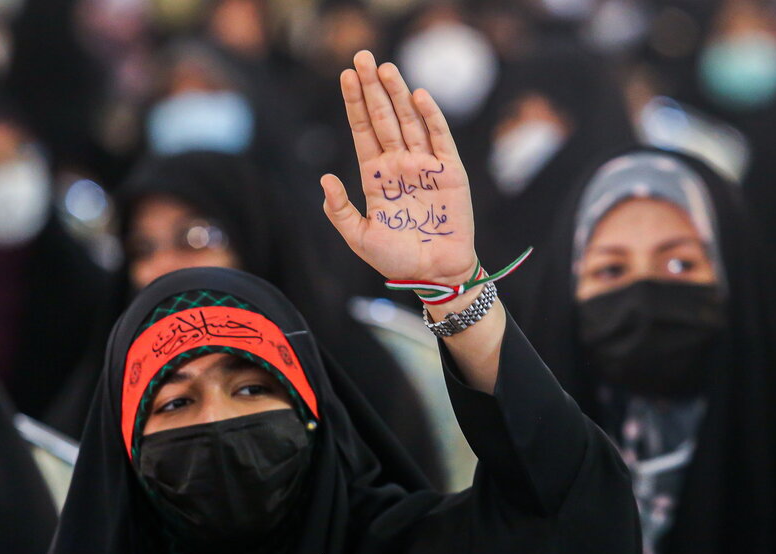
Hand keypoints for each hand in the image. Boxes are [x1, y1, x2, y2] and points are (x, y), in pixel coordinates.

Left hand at [321, 51, 475, 287]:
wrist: (433, 274)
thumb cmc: (396, 259)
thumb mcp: (359, 238)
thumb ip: (340, 211)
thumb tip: (325, 179)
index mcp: (375, 175)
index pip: (363, 131)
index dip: (354, 104)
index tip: (346, 76)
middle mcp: (399, 164)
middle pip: (383, 117)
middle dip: (372, 88)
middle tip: (361, 57)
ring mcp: (424, 165)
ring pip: (409, 121)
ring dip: (397, 94)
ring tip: (384, 68)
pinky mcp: (449, 172)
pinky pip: (439, 138)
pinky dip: (430, 117)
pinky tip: (417, 97)